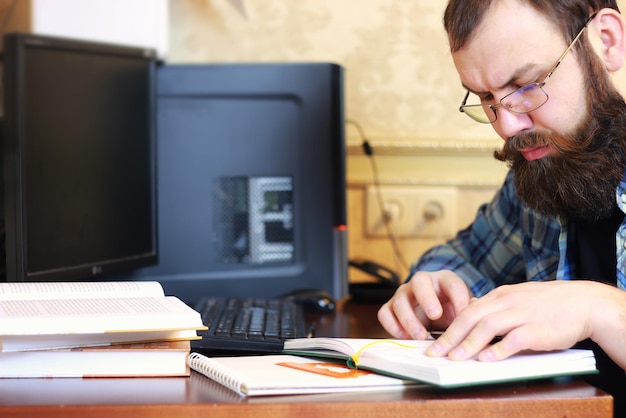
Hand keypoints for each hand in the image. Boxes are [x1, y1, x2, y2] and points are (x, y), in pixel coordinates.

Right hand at [377, 270, 471, 339]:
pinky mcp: (390, 307)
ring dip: (410, 319)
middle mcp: (421, 282)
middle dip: (427, 298)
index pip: (452, 284)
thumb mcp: (462, 310)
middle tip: (435, 315)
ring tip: (421, 336)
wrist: (434, 313)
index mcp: (444, 280)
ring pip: (400, 300)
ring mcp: (403, 294)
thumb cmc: (450, 311)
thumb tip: (475, 319)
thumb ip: (469, 313)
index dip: (459, 299)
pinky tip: (405, 337)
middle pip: (420, 282)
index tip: (464, 316)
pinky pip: (385, 313)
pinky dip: (392, 326)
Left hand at [425, 280, 624, 364]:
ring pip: (488, 326)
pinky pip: (515, 338)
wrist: (584, 302)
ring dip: (469, 344)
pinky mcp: (539, 328)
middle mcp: (507, 302)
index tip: (434, 344)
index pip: (467, 310)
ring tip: (455, 358)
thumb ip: (495, 306)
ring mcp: (522, 314)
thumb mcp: (516, 297)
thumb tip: (472, 312)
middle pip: (471, 317)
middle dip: (450, 337)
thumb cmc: (549, 304)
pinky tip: (487, 359)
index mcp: (500, 295)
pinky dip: (499, 349)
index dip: (448, 327)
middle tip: (435, 353)